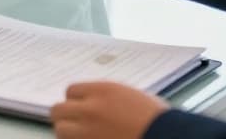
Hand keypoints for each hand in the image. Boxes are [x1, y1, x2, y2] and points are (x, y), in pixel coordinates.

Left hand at [50, 82, 167, 138]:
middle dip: (66, 116)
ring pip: (60, 130)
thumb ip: (109, 98)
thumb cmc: (158, 120)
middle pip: (59, 110)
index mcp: (103, 92)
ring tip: (81, 136)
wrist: (167, 137)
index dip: (77, 101)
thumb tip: (95, 103)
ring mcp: (88, 132)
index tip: (82, 108)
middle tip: (77, 123)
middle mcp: (91, 109)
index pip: (71, 91)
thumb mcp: (133, 97)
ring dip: (68, 133)